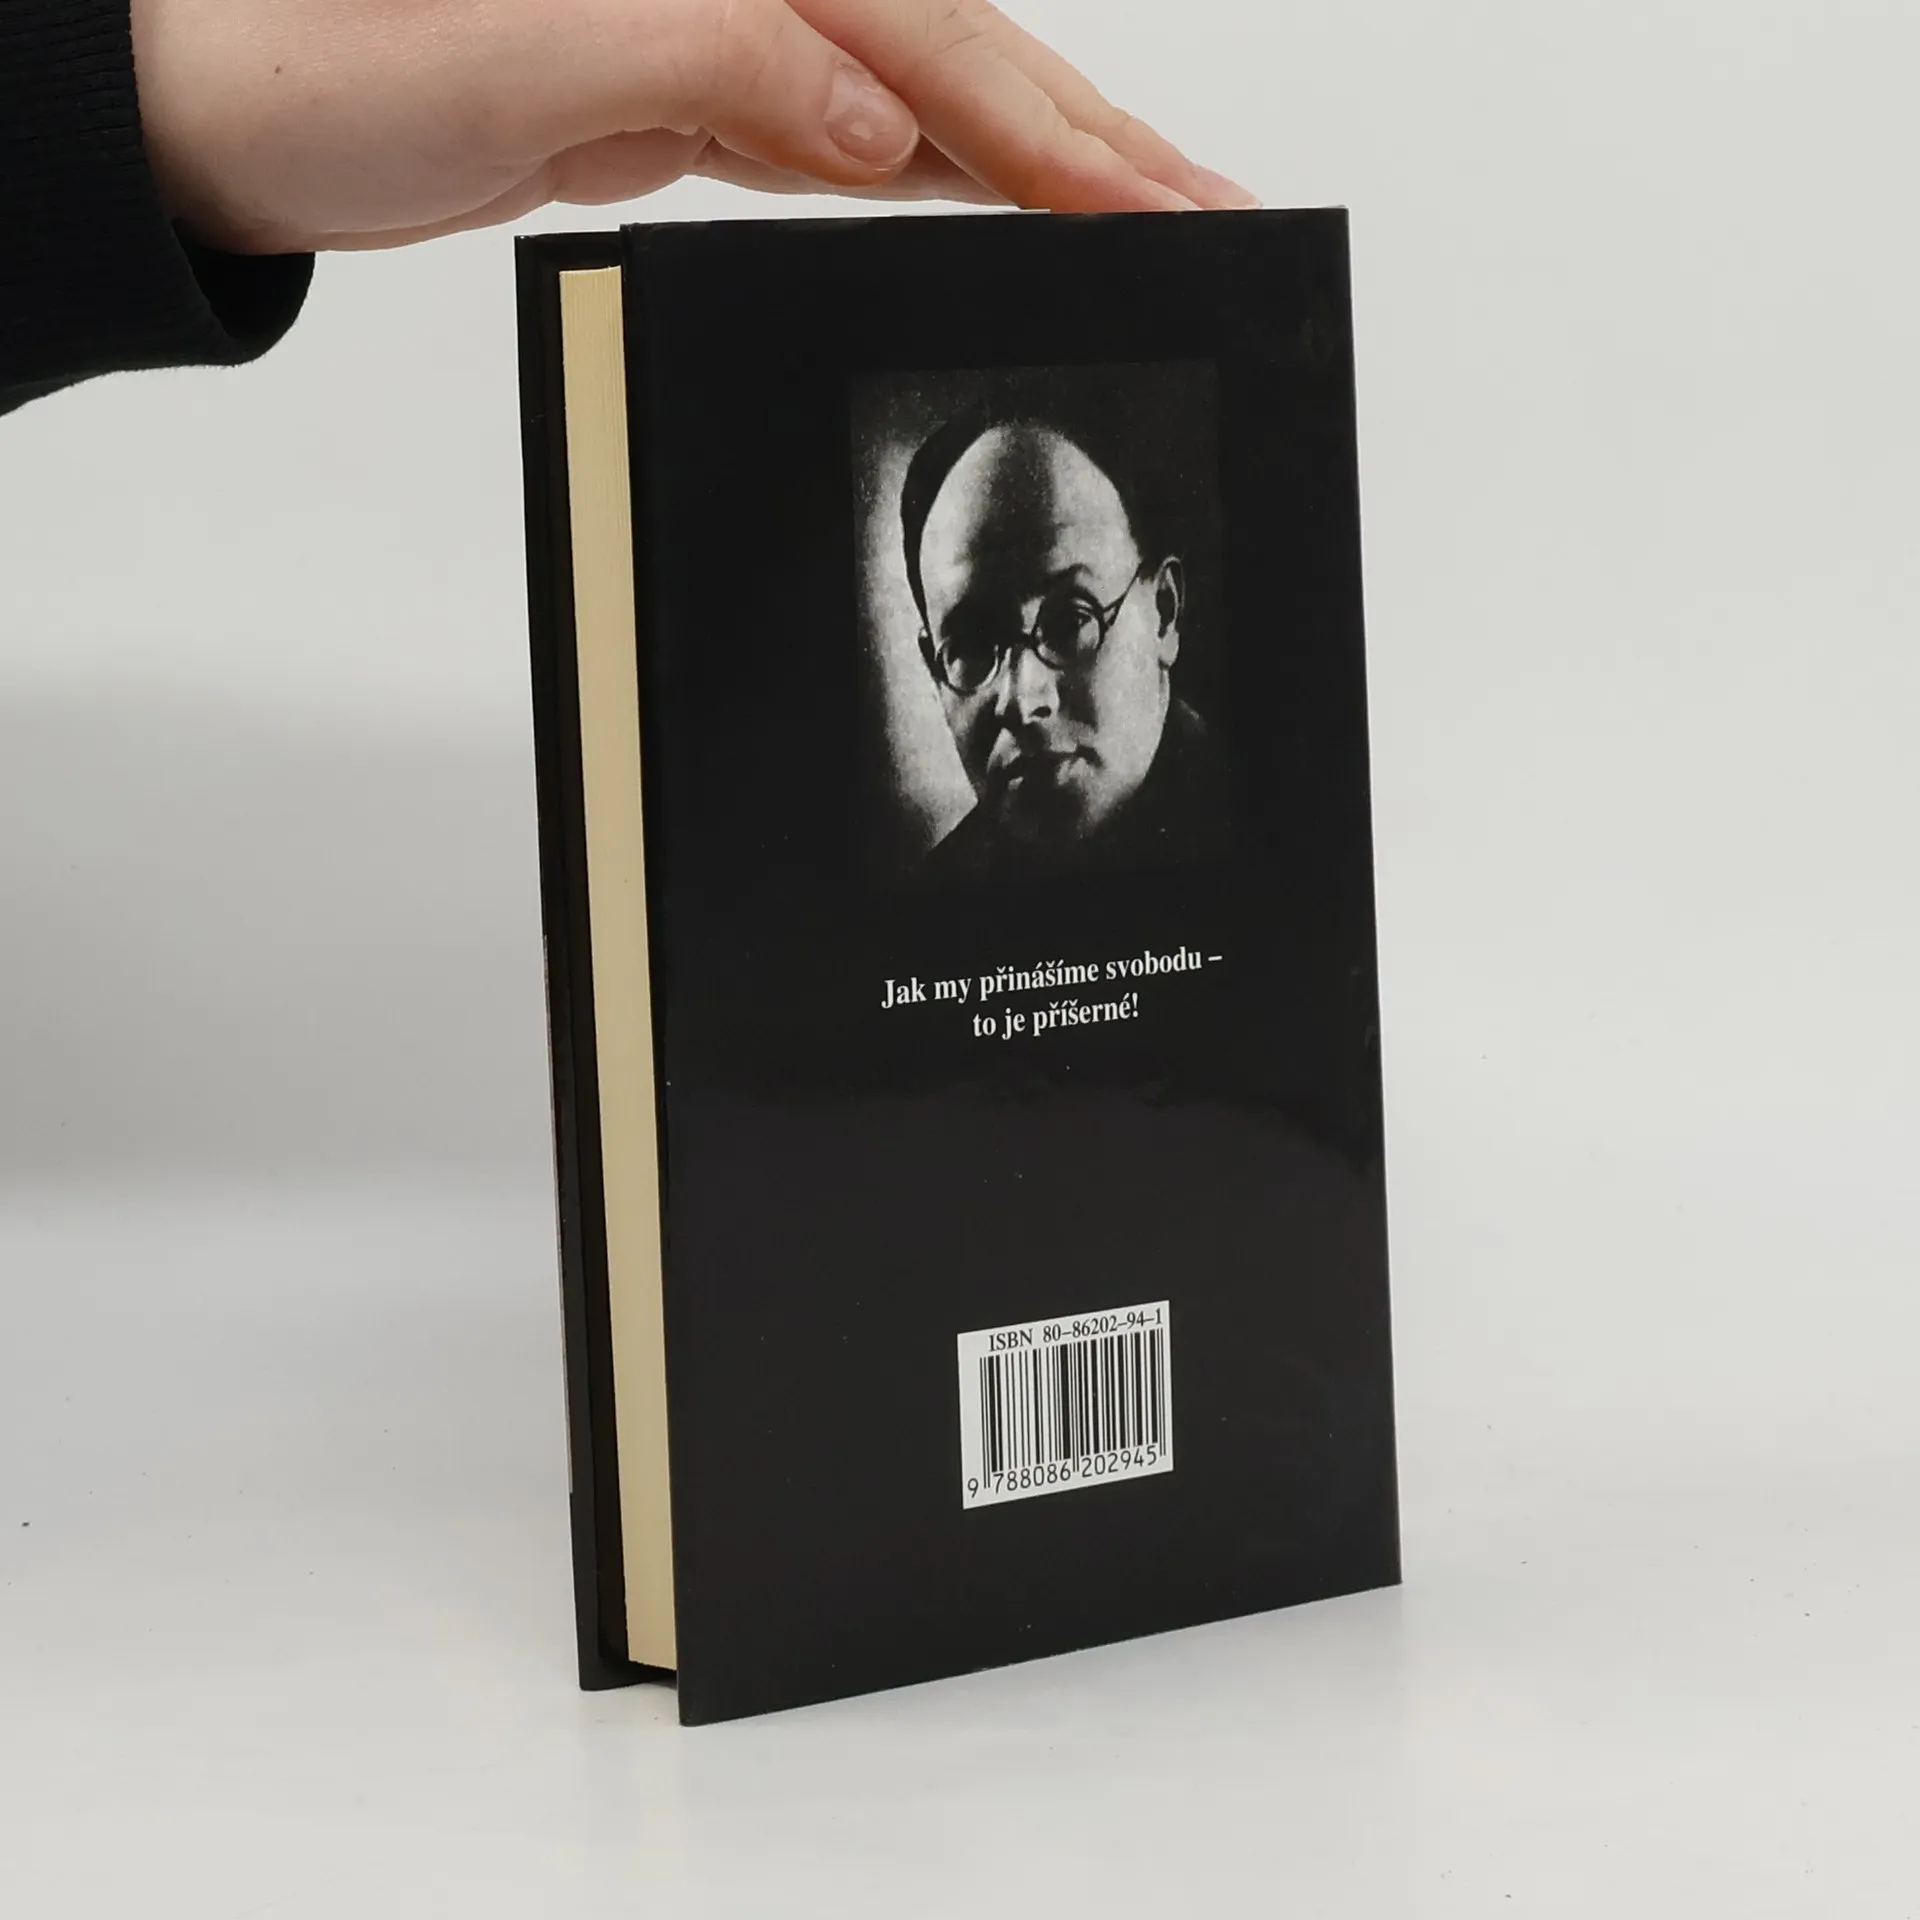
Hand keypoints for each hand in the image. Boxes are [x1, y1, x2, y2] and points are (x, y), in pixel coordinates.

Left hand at [128, 0, 1258, 253]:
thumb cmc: (335, 57)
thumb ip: (721, 67)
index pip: (938, 46)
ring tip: (1151, 210)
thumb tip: (881, 126)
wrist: (236, 96)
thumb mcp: (527, 55)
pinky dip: (946, 164)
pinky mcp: (710, 91)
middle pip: (970, 53)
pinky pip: (864, 126)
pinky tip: (996, 192)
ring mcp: (738, 33)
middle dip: (1101, 140)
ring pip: (935, 91)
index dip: (1062, 133)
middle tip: (1220, 210)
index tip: (1164, 203)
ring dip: (1045, 154)